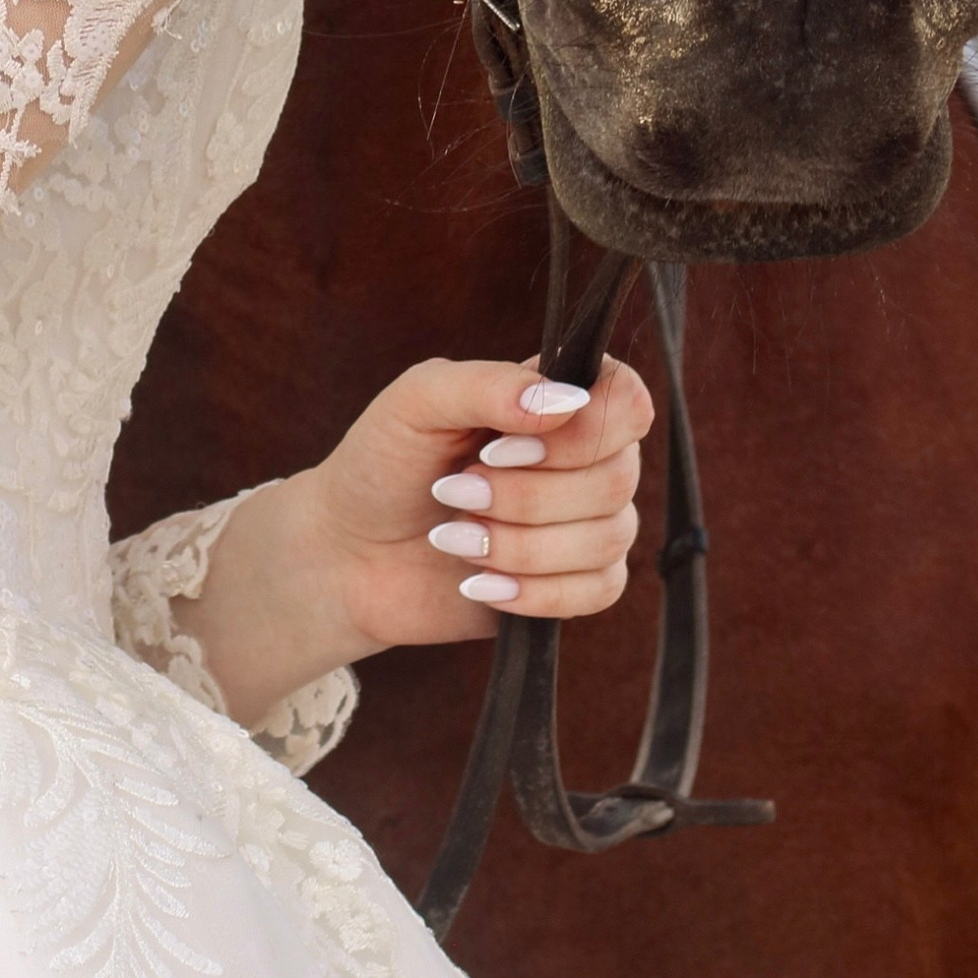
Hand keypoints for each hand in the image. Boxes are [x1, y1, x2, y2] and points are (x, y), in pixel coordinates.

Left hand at [167, 356, 656, 724]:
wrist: (350, 551)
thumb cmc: (383, 461)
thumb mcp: (418, 401)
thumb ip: (488, 385)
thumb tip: (565, 399)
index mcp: (559, 398)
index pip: (627, 402)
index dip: (578, 433)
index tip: (498, 446)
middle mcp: (587, 457)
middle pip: (616, 478)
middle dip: (524, 496)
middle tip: (453, 491)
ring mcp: (587, 523)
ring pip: (607, 539)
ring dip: (517, 544)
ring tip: (452, 536)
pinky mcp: (576, 585)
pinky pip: (597, 592)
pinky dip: (533, 591)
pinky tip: (478, 583)